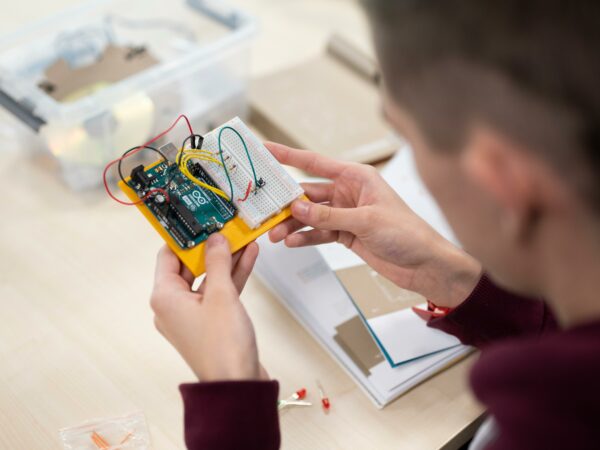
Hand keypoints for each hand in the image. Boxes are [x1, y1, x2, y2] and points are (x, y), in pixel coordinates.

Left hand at [151, 234, 266, 380]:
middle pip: (189, 266)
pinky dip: (232, 277)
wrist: (237, 385)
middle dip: (210, 246)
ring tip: (243, 237)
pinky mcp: (210, 323)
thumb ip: (217, 262)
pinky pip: (218, 293)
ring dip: (225, 260)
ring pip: (207, 278)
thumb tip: (215, 238)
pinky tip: (249, 258)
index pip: (168, 255)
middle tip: (225, 224)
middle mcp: (173, 305)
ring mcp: (192, 315)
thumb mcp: (221, 294)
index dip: (183, 236)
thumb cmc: (223, 345)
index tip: (197, 218)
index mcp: (164, 297)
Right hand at [267, 142, 481, 307]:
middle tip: (265, 209)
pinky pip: (319, 233)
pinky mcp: (346, 234)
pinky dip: (306, 238)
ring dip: (293, 225)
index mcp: (357, 177)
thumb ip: (329, 216)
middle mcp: (349, 193)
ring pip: (311, 216)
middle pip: (308, 193)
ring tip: (276, 235)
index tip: (265, 149)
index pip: (315, 163)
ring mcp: (346, 214)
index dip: (288, 156)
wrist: (425, 264)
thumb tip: (298, 209)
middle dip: (286, 203)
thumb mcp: (366, 221)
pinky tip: (293, 242)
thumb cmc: (408, 233)